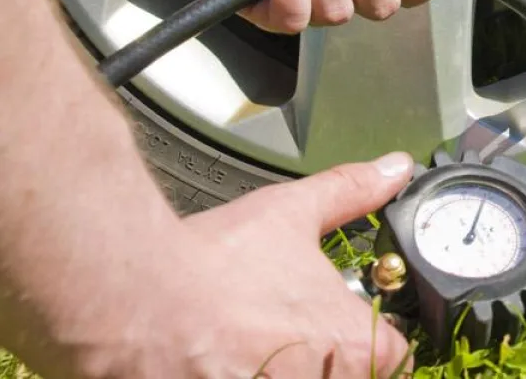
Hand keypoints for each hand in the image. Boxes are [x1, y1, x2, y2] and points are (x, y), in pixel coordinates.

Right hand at [67, 153, 417, 378]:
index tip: (342, 325)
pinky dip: (242, 373)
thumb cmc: (211, 263)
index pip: (394, 357)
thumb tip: (395, 168)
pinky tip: (221, 357)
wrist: (130, 297)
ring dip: (285, 366)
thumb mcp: (292, 213)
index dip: (370, 337)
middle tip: (283, 332)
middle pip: (352, 377)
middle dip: (325, 357)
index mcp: (355, 346)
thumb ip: (353, 192)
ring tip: (246, 346)